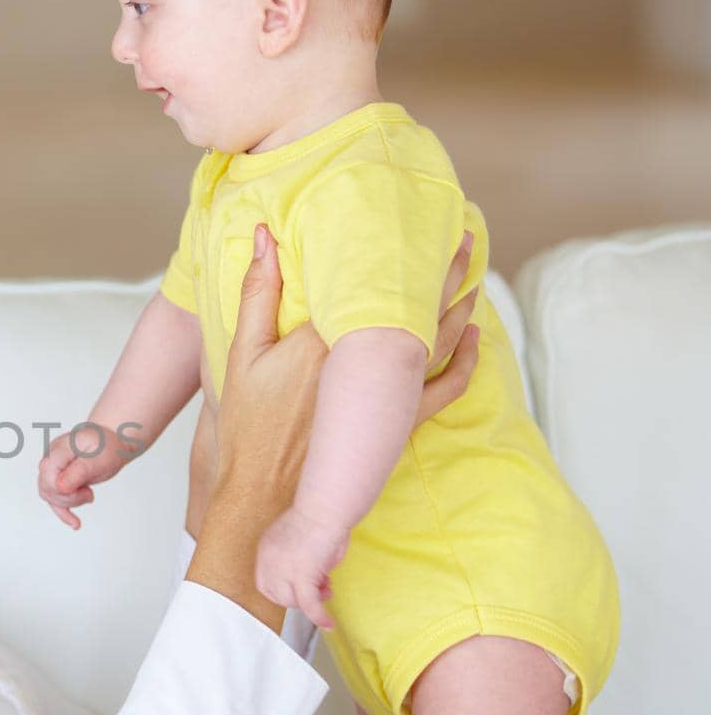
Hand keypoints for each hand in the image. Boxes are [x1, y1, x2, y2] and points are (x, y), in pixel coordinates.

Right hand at [37, 423, 134, 529]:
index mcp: (59, 450)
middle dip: (69, 498)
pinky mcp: (58, 478)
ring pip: (50, 495)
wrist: (112, 442)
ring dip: (70, 502)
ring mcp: (53, 468)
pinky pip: (54, 499)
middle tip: (89, 492)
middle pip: (47, 488)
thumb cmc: (107, 446)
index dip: (63, 490)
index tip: (84, 489)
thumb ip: (79, 472)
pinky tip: (75, 523)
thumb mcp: (99, 458)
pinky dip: (64, 512)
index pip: (48, 477)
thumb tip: (60, 487)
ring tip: (88, 494)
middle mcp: (51, 458)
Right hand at [182, 228, 481, 538]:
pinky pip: (447, 386)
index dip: (399, 248)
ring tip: (471, 273)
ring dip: (460, 304)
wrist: (261, 494)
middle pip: (416, 304)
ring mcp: (387, 396)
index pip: (373, 279)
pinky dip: (466, 359)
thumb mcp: (240, 355)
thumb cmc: (245, 427)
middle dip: (444, 268)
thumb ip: (257, 294)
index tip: (416, 219)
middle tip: (464, 235)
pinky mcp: (399, 424)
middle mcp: (364, 363)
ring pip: (440, 339)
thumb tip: (266, 236)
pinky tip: (474, 337)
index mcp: (325, 338)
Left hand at [254, 505, 348, 629]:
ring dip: (310, 601)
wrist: (326, 507)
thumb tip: (315, 575)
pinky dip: (319, 616)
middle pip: (275, 594)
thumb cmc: (321, 517)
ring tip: (328, 589)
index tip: (302, 584)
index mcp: (266, 549)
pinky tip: (329, 624)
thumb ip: (300, 558)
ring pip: (292, 601)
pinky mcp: (302, 576)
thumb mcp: (300, 539)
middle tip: (319, 588)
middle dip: (296, 595)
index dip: (284, 588)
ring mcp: (283, 569)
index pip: (265, 581)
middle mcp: (269, 561)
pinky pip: (309, 605)